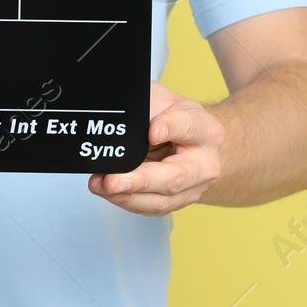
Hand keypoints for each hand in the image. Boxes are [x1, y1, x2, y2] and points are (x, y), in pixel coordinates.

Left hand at [87, 81, 226, 214]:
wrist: (196, 143)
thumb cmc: (176, 117)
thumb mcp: (162, 99)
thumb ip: (146, 105)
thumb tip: (118, 117)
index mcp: (205, 131)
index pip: (188, 128)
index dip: (170, 128)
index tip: (151, 131)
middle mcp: (204, 165)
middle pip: (174, 177)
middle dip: (140, 181)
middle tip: (112, 181)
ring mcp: (191, 189)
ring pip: (160, 200)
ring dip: (126, 196)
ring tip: (100, 185)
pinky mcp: (175, 202)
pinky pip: (149, 207)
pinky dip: (125, 200)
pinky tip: (107, 191)